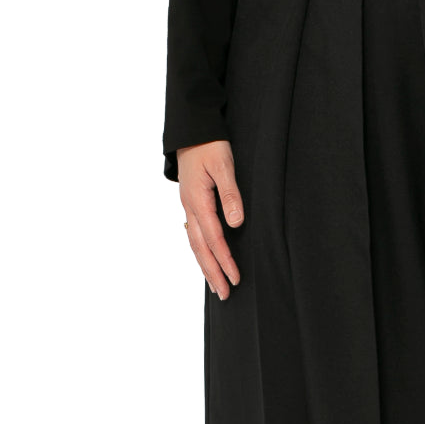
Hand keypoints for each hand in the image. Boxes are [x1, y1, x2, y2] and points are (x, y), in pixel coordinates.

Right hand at [178, 140, 243, 298]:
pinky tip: (204, 258)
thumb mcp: (224, 166)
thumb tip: (236, 223)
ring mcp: (188, 206)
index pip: (214, 238)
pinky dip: (199, 251)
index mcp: (198, 201)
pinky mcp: (190, 203)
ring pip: (195, 243)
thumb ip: (230, 195)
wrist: (192, 128)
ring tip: (215, 285)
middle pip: (200, 248)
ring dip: (205, 266)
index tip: (235, 278)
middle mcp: (190, 207)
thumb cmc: (210, 144)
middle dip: (212, 272)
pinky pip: (193, 234)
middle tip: (224, 295)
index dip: (225, 260)